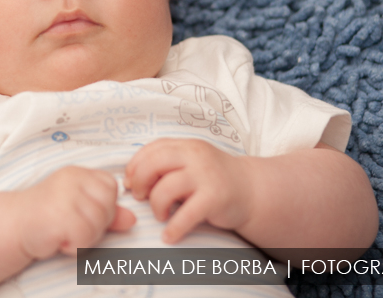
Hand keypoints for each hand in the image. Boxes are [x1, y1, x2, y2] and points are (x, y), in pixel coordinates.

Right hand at [16, 166, 135, 259]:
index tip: (83, 212)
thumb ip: (106, 212)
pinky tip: (59, 239)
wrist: (13, 225)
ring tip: (64, 232)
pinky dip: (74, 245)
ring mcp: (64, 195)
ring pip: (98, 223)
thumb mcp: (79, 209)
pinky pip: (84, 236)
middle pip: (108, 207)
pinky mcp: (58, 215)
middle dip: (96, 225)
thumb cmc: (48, 216)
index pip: (110, 187)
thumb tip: (132, 219)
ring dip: (84, 237)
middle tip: (72, 225)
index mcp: (78, 173)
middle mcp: (71, 179)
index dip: (104, 206)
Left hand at [124, 138, 252, 243]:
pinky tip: (169, 236)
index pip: (151, 149)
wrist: (253, 190)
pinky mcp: (215, 198)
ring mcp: (206, 177)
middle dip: (139, 182)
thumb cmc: (212, 179)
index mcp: (186, 146)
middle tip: (140, 197)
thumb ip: (164, 165)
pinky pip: (186, 214)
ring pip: (166, 188)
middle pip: (153, 164)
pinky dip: (173, 228)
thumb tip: (129, 180)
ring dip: (155, 205)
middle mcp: (195, 157)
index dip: (135, 166)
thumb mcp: (190, 163)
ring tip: (159, 215)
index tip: (130, 181)